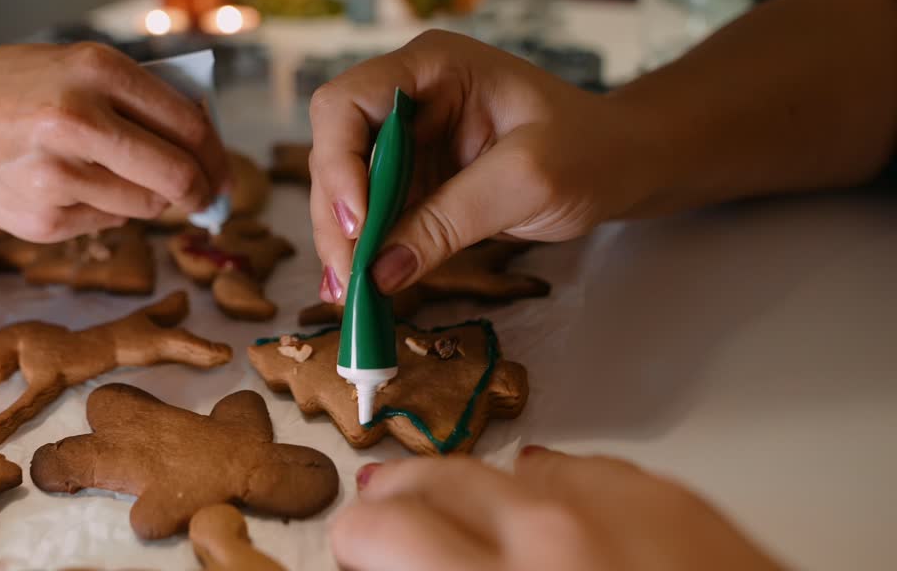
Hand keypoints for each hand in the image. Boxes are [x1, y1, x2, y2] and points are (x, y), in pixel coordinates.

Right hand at [0, 42, 226, 240]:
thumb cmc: (6, 87)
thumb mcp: (72, 66)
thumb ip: (136, 97)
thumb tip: (202, 142)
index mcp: (95, 69)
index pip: (189, 124)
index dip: (217, 154)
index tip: (221, 169)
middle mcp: (78, 120)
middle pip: (179, 175)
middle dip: (202, 190)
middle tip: (205, 195)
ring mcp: (57, 176)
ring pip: (147, 205)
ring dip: (151, 198)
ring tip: (123, 178)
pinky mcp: (41, 219)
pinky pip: (107, 220)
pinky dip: (107, 208)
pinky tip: (74, 186)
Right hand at [309, 29, 653, 300]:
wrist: (622, 164)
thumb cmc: (589, 151)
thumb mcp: (526, 182)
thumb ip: (450, 221)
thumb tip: (380, 272)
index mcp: (430, 67)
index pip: (348, 103)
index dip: (339, 162)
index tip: (360, 223)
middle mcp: (407, 98)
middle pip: (337, 151)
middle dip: (338, 215)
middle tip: (349, 277)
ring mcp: (408, 141)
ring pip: (346, 190)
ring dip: (344, 241)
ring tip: (348, 295)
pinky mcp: (416, 180)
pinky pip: (373, 216)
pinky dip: (366, 252)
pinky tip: (359, 289)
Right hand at [331, 448, 783, 570]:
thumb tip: (402, 564)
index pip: (385, 526)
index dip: (355, 534)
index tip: (352, 541)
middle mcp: (555, 530)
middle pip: (441, 476)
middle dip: (400, 493)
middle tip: (384, 510)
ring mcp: (620, 502)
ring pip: (510, 463)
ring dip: (478, 487)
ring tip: (464, 509)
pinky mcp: (670, 494)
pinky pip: (584, 469)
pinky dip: (554, 486)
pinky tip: (547, 506)